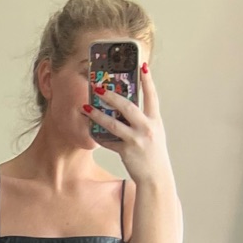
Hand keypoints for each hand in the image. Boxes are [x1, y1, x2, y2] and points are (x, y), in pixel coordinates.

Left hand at [85, 65, 173, 186]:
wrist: (156, 177)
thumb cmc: (153, 155)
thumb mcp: (154, 134)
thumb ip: (143, 120)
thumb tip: (126, 108)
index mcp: (155, 120)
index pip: (152, 96)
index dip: (148, 80)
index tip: (143, 65)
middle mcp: (147, 128)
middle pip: (127, 106)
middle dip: (111, 95)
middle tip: (99, 87)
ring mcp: (136, 139)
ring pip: (113, 123)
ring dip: (98, 114)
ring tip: (86, 107)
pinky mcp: (126, 151)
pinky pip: (109, 142)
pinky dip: (99, 137)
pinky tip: (90, 131)